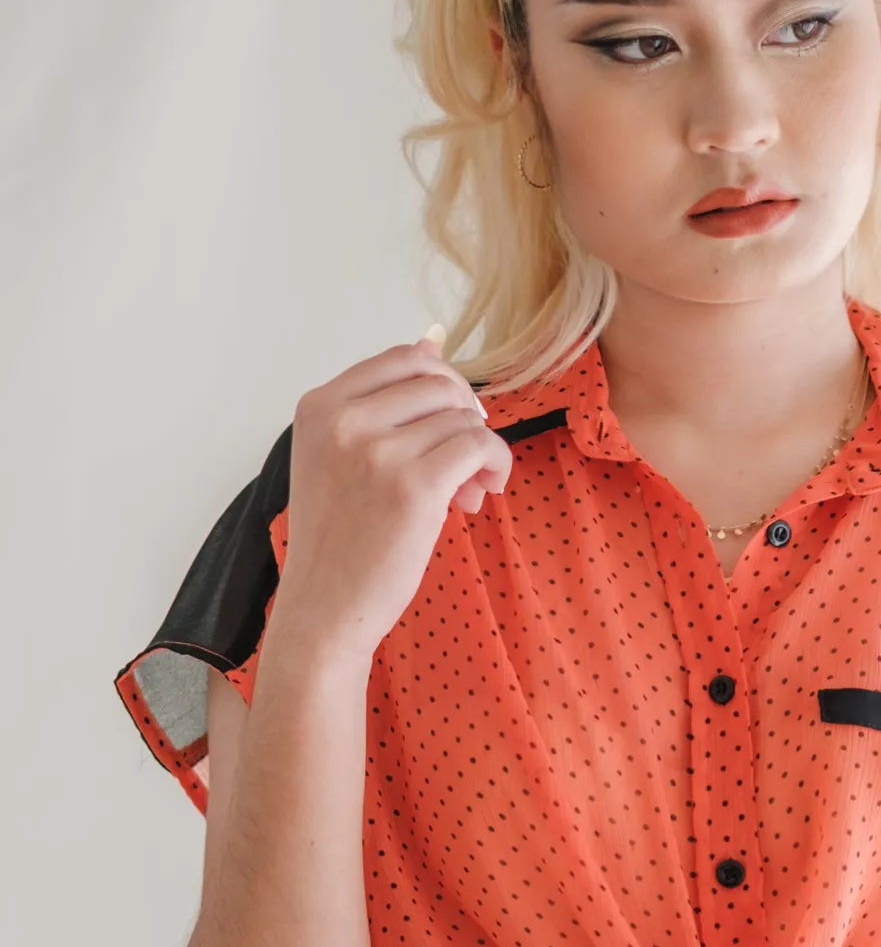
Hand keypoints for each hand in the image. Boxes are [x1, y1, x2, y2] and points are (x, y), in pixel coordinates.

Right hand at [271, 326, 512, 665]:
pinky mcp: (414, 486)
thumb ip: (380, 403)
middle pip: (439, 383)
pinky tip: (485, 491)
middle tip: (463, 464)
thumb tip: (434, 340)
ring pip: (463, 418)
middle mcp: (344, 419)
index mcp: (320, 406)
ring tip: (465, 492)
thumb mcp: (339, 458)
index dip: (442, 384)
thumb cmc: (338, 541)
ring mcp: (377, 451)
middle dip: (464, 417)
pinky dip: (495, 464)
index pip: (403, 358)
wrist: (324, 606)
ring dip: (479, 451)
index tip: (451, 421)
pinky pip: (480, 446)